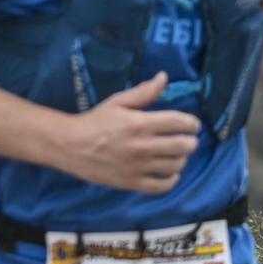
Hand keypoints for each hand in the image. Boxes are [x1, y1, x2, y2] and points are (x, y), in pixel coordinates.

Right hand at [52, 72, 203, 193]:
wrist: (70, 145)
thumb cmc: (95, 121)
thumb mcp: (117, 102)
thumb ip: (143, 92)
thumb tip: (164, 77)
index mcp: (140, 123)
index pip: (179, 123)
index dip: (192, 123)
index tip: (191, 124)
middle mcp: (143, 146)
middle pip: (184, 146)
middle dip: (190, 141)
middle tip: (186, 139)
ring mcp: (139, 166)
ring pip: (176, 165)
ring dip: (181, 158)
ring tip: (175, 153)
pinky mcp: (133, 182)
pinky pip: (163, 185)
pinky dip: (172, 179)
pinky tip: (170, 172)